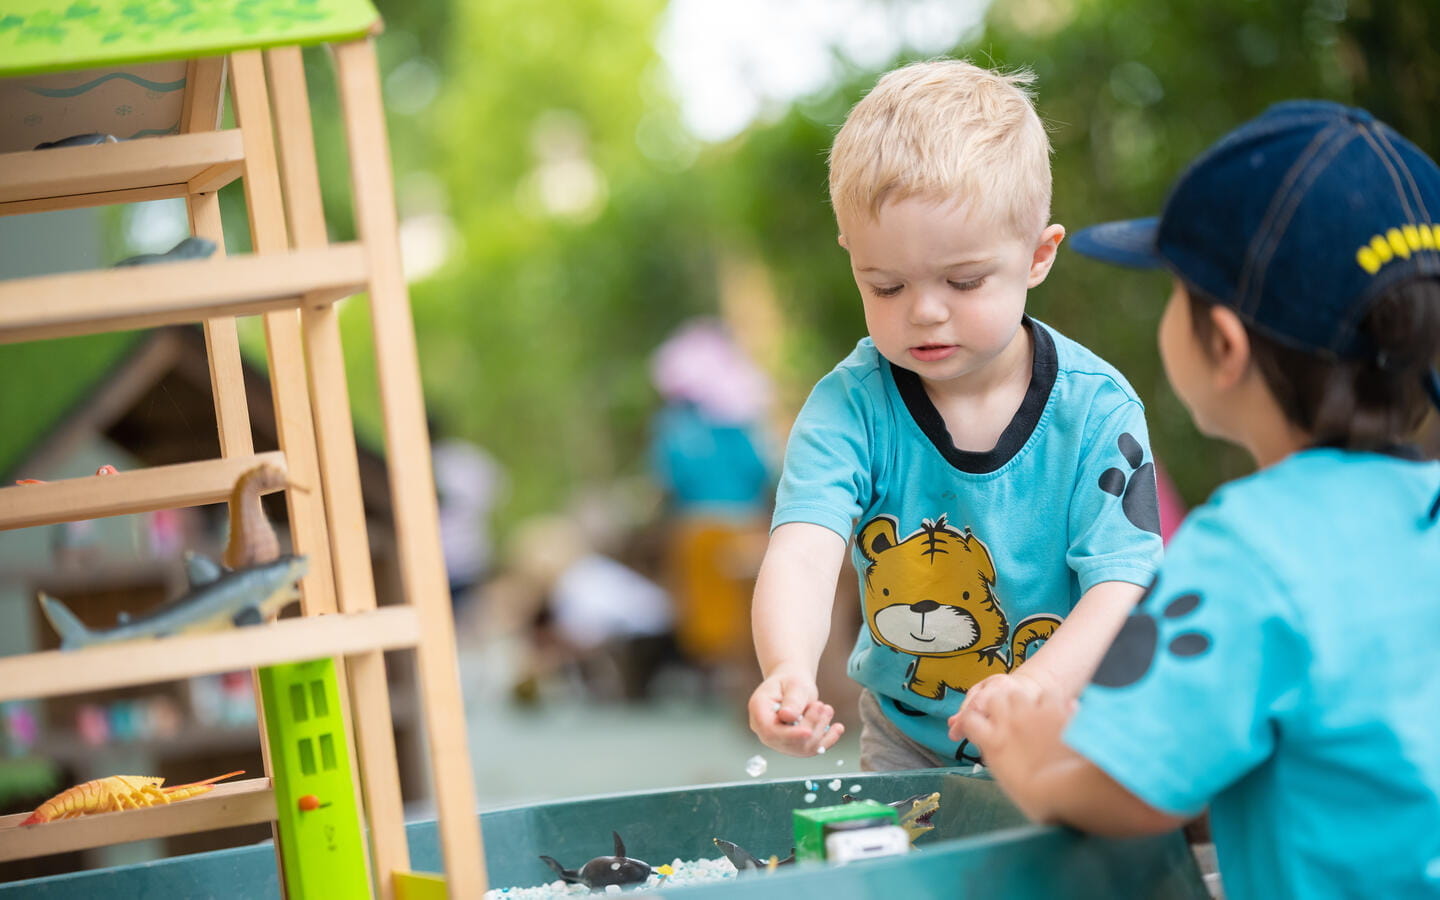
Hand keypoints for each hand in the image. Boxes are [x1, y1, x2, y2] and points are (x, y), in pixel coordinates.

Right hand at [747, 666, 844, 756]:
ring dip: (819, 730)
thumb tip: (788, 717)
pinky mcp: (794, 745)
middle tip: (822, 706)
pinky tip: (838, 728)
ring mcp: (780, 740)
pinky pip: (811, 749)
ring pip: (801, 748)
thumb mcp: (793, 684)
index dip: (790, 735)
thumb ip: (792, 700)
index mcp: (759, 711)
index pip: (770, 731)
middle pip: (787, 742)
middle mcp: (766, 730)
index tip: (808, 732)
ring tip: (827, 709)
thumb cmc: (791, 680)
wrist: (792, 683)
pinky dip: (827, 740)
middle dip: (810, 727)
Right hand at [953, 679, 1076, 821]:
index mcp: (993, 743)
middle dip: (999, 707)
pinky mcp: (1055, 711)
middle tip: (1007, 719)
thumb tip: (997, 752)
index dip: (971, 721)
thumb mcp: (1007, 780)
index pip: (969, 720)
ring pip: (1017, 694)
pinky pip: (1048, 695)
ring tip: (1031, 714)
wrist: (1069, 790)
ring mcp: (1031, 714)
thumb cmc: (1039, 797)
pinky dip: (1050, 703)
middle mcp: (1008, 723)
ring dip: (1021, 702)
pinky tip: (1055, 713)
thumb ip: (998, 759)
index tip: (977, 726)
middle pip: (993, 700)